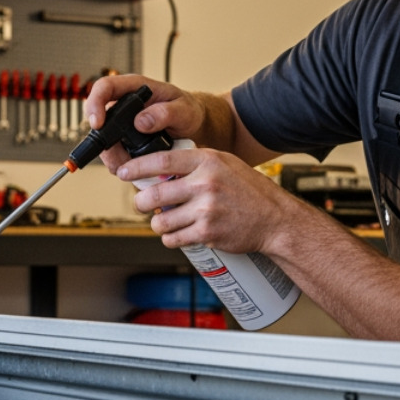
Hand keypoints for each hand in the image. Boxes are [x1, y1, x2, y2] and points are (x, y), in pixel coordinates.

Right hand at [84, 73, 204, 172]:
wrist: (193, 124)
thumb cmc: (187, 110)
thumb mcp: (183, 109)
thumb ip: (165, 113)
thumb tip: (140, 122)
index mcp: (134, 87)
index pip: (105, 87)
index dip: (95, 103)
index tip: (98, 124)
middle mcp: (123, 104)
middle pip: (98, 118)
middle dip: (103, 141)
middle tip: (118, 158)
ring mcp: (121, 122)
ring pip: (103, 140)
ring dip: (111, 156)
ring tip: (130, 166)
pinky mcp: (123, 139)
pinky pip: (113, 152)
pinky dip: (119, 162)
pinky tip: (133, 167)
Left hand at [118, 145, 302, 255]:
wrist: (275, 220)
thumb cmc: (250, 192)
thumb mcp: (225, 164)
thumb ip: (195, 165)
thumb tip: (160, 172)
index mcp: (207, 161)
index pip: (161, 161)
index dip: (136, 167)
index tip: (124, 173)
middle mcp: (205, 183)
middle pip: (154, 194)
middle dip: (141, 202)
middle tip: (142, 203)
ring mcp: (205, 210)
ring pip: (160, 220)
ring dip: (157, 223)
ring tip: (166, 220)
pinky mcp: (207, 233)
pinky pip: (173, 238)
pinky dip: (171, 238)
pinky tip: (179, 233)